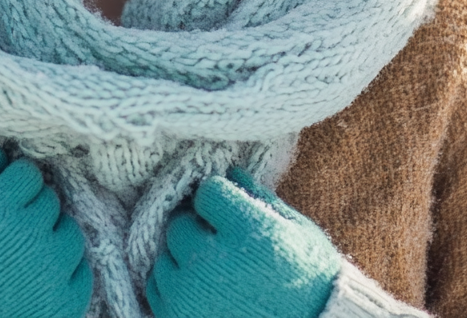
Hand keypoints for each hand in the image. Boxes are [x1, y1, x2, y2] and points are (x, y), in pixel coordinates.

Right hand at [0, 145, 92, 317]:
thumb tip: (0, 151)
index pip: (29, 174)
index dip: (12, 184)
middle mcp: (30, 238)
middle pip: (50, 202)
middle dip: (30, 209)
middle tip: (4, 232)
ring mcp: (49, 277)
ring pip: (70, 235)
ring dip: (50, 238)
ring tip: (20, 257)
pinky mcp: (60, 311)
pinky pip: (81, 276)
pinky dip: (66, 273)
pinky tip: (37, 280)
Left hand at [146, 168, 340, 317]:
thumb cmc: (310, 282)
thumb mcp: (296, 231)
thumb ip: (260, 198)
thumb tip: (232, 172)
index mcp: (246, 231)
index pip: (208, 191)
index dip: (220, 198)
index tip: (231, 210)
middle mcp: (212, 261)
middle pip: (179, 224)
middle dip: (197, 228)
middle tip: (219, 241)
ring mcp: (191, 295)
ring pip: (164, 257)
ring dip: (183, 258)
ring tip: (213, 270)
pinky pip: (157, 291)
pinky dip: (174, 286)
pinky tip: (202, 290)